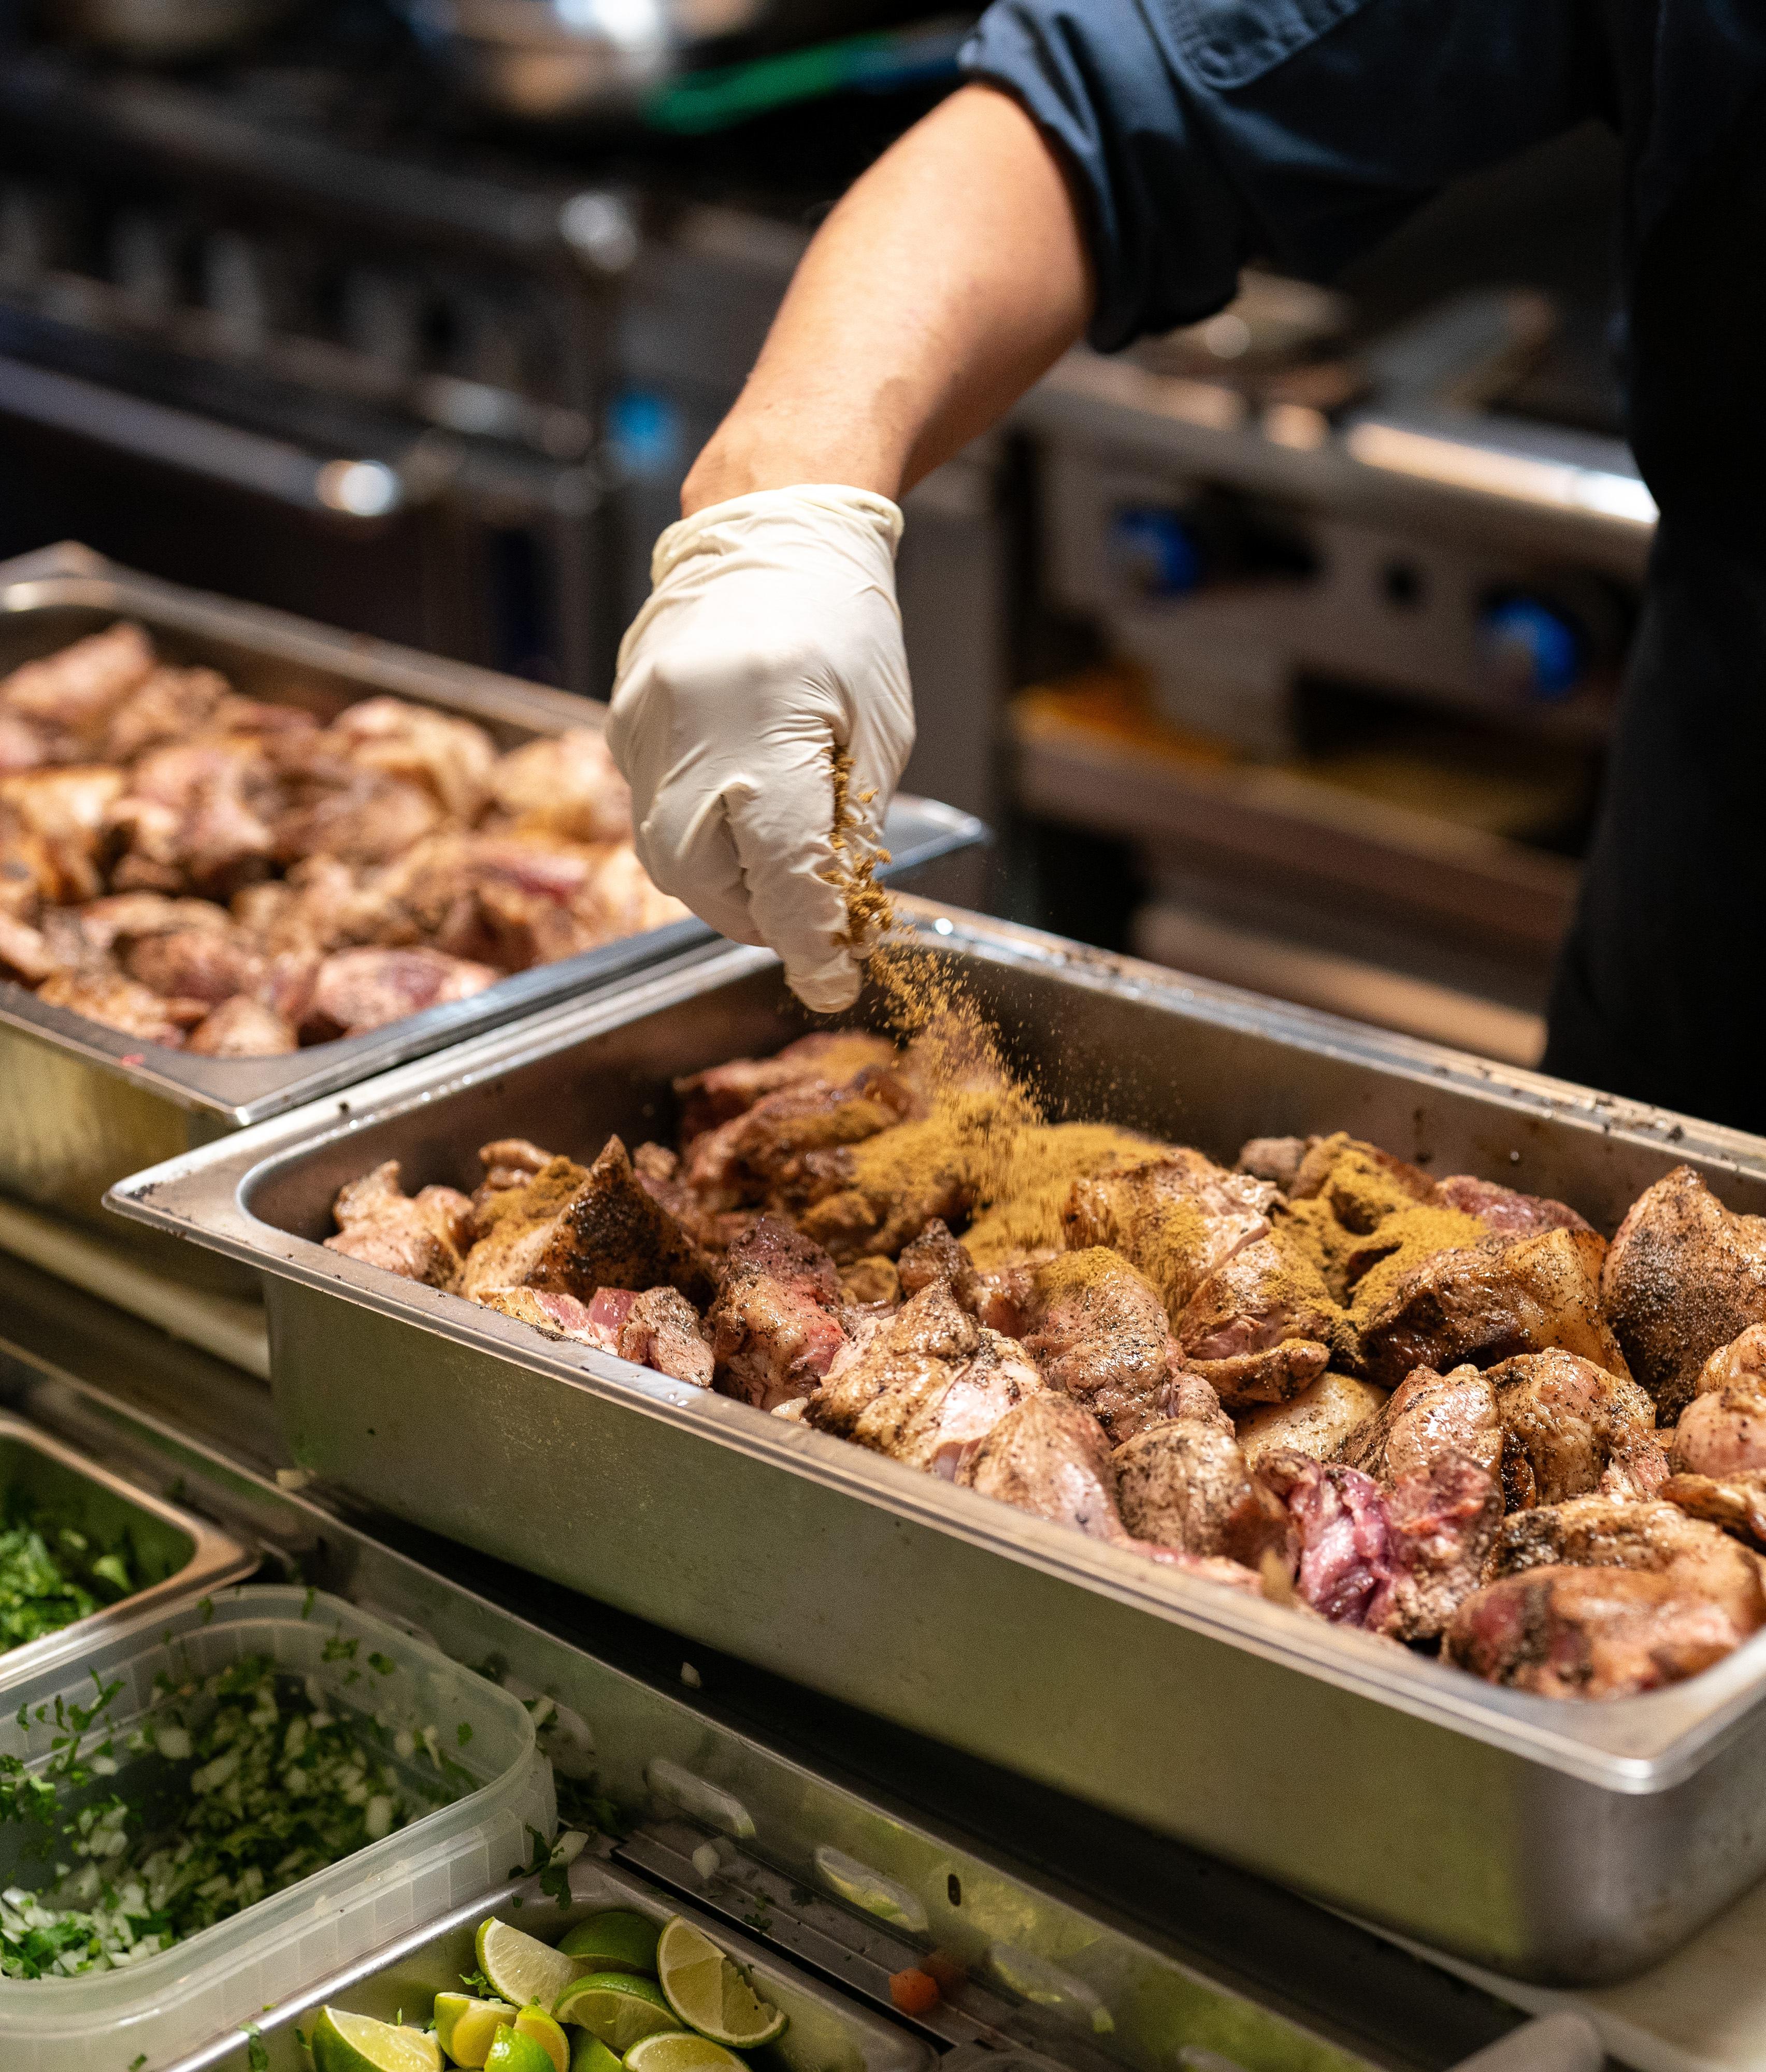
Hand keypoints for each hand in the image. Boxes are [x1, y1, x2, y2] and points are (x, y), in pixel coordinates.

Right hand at [607, 485, 913, 1012]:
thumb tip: (835, 915)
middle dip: (758, 919)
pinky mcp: (622, 721)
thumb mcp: (879, 731)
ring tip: (773, 870)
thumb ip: (851, 827)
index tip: (832, 980)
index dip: (808, 941)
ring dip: (722, 884)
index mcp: (770, 730)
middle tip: (803, 920)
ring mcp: (643, 726)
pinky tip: (734, 812)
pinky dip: (693, 835)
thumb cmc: (847, 623)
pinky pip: (649, 809)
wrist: (774, 523)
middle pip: (705, 882)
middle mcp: (691, 731)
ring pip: (665, 857)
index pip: (782, 876)